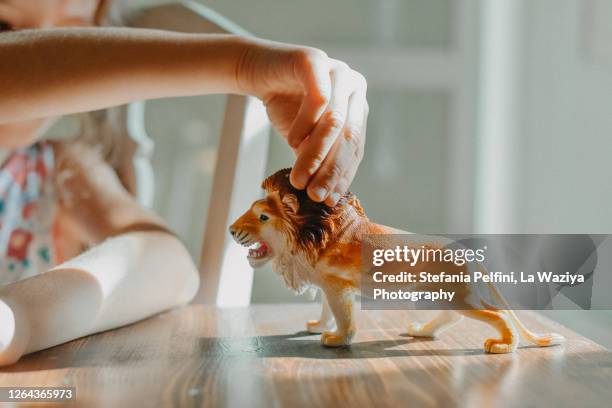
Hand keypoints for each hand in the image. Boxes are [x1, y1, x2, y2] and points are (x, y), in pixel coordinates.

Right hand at [236, 39, 367, 205]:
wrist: (257, 71)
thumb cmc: (285, 106)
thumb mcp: (305, 139)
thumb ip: (319, 159)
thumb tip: (326, 197)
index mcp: (357, 108)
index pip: (355, 148)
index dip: (342, 176)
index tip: (328, 201)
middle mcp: (354, 88)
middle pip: (348, 137)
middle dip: (331, 171)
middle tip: (314, 195)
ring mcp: (338, 71)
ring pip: (334, 121)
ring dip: (315, 154)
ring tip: (299, 178)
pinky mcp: (315, 60)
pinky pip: (317, 98)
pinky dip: (305, 125)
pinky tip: (292, 142)